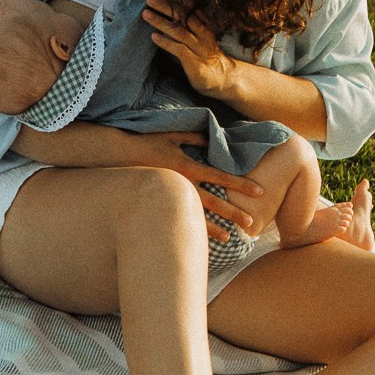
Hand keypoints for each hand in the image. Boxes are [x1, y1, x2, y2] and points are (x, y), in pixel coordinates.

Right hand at [113, 131, 263, 239]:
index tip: (259, 191)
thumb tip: (213, 139)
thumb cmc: (144, 141)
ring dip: (214, 229)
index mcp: (188, 166)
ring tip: (230, 239)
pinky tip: (199, 240)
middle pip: (214, 202)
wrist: (116, 154)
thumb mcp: (171, 134)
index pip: (221, 176)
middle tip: (250, 224)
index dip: (241, 184)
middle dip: (233, 213)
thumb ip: (194, 137)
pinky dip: (190, 229)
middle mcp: (182, 184)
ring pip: (196, 216)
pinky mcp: (158, 204)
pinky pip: (177, 219)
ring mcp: (170, 197)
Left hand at [144, 0, 238, 98]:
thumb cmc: (205, 54)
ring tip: (146, 14)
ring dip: (161, 21)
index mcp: (204, 24)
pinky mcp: (194, 61)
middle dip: (166, 5)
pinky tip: (153, 37)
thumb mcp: (199, 36)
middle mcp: (203, 32)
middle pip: (183, 15)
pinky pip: (179, 49)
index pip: (191, 6)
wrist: (222, 77)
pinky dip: (166, 42)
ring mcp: (199, 47)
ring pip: (179, 31)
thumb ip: (186, 24)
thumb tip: (167, 10)